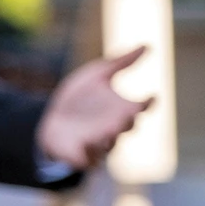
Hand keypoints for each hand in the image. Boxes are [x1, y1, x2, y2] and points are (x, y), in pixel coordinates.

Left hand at [37, 46, 153, 170]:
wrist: (52, 116)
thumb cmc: (81, 97)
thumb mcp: (98, 74)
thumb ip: (121, 62)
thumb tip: (148, 45)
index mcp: (122, 109)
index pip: (140, 108)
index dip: (147, 104)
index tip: (152, 96)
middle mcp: (114, 127)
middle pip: (127, 127)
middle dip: (128, 122)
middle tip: (128, 116)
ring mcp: (98, 143)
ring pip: (110, 144)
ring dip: (110, 138)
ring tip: (109, 130)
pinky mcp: (80, 155)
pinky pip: (87, 160)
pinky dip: (88, 154)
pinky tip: (85, 143)